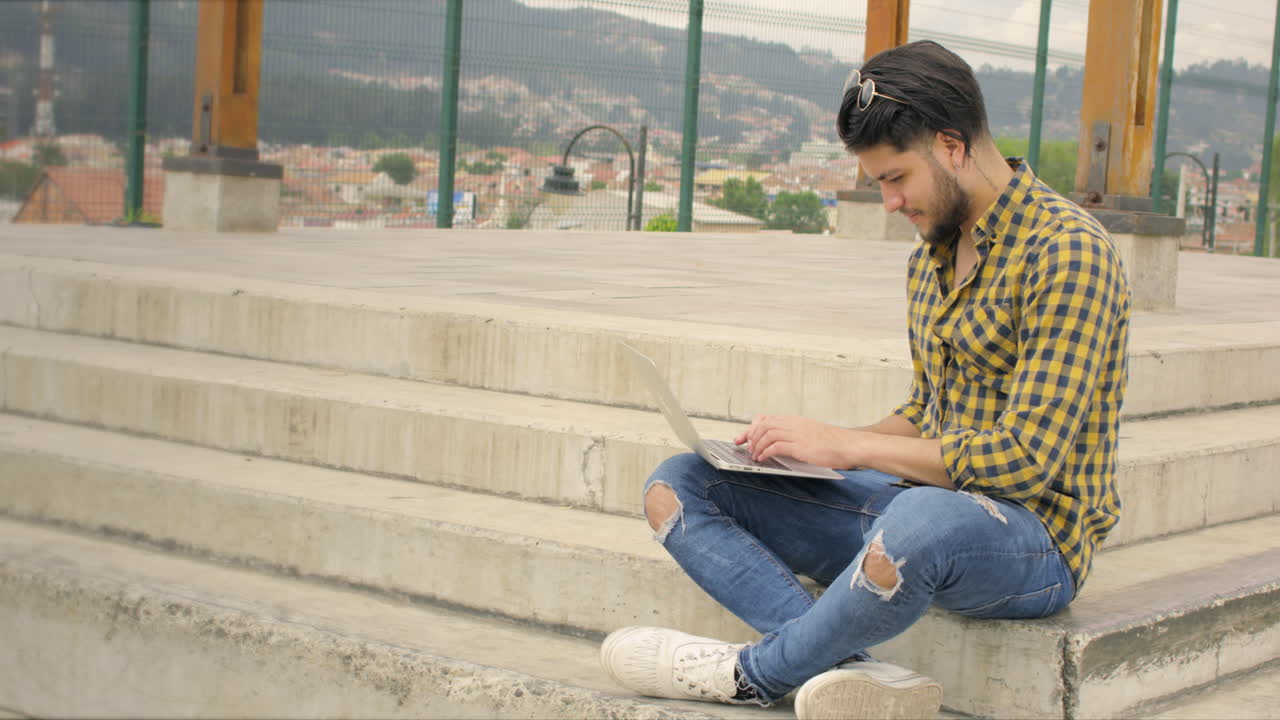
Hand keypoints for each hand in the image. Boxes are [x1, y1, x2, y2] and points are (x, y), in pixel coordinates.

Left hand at [733, 415, 856, 468]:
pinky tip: (762, 459)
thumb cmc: (834, 444)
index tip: (743, 437)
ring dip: (757, 445)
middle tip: (743, 446)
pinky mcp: (800, 446)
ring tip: (754, 455)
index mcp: (796, 421)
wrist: (850, 445)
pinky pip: (776, 446)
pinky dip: (765, 452)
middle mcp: (794, 424)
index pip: (767, 418)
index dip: (752, 427)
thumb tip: (779, 446)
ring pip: (767, 434)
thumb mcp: (811, 434)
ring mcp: (797, 434)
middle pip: (763, 424)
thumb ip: (796, 436)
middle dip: (749, 436)